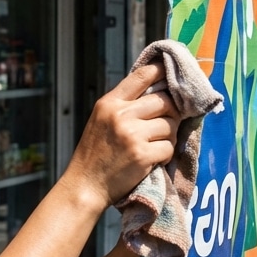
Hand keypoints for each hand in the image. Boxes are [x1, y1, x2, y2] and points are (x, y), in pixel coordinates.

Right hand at [61, 63, 180, 209]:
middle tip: (165, 124)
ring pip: (170, 125)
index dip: (161, 70)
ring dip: (168, 136)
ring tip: (155, 145)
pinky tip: (153, 160)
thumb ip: (123, 106)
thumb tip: (158, 92)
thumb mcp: (101, 120)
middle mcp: (120, 115)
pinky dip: (165, 155)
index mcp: (109, 103)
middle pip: (164, 101)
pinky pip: (169, 147)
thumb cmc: (94, 154)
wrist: (85, 186)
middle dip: (171, 113)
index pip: (141, 76)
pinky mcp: (142, 155)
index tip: (171, 72)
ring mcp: (132, 135)